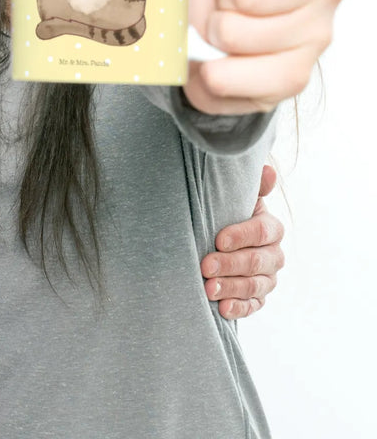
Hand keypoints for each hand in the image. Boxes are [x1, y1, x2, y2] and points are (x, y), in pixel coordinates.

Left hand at [201, 164, 284, 318]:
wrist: (219, 238)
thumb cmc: (226, 212)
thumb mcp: (236, 197)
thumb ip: (252, 186)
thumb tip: (268, 170)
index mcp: (271, 228)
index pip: (262, 232)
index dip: (241, 236)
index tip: (218, 239)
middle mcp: (274, 255)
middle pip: (257, 261)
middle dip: (230, 264)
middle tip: (205, 266)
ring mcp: (268, 278)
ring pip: (254, 286)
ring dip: (230, 287)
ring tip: (208, 288)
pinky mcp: (258, 298)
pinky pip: (253, 306)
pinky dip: (238, 308)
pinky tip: (222, 308)